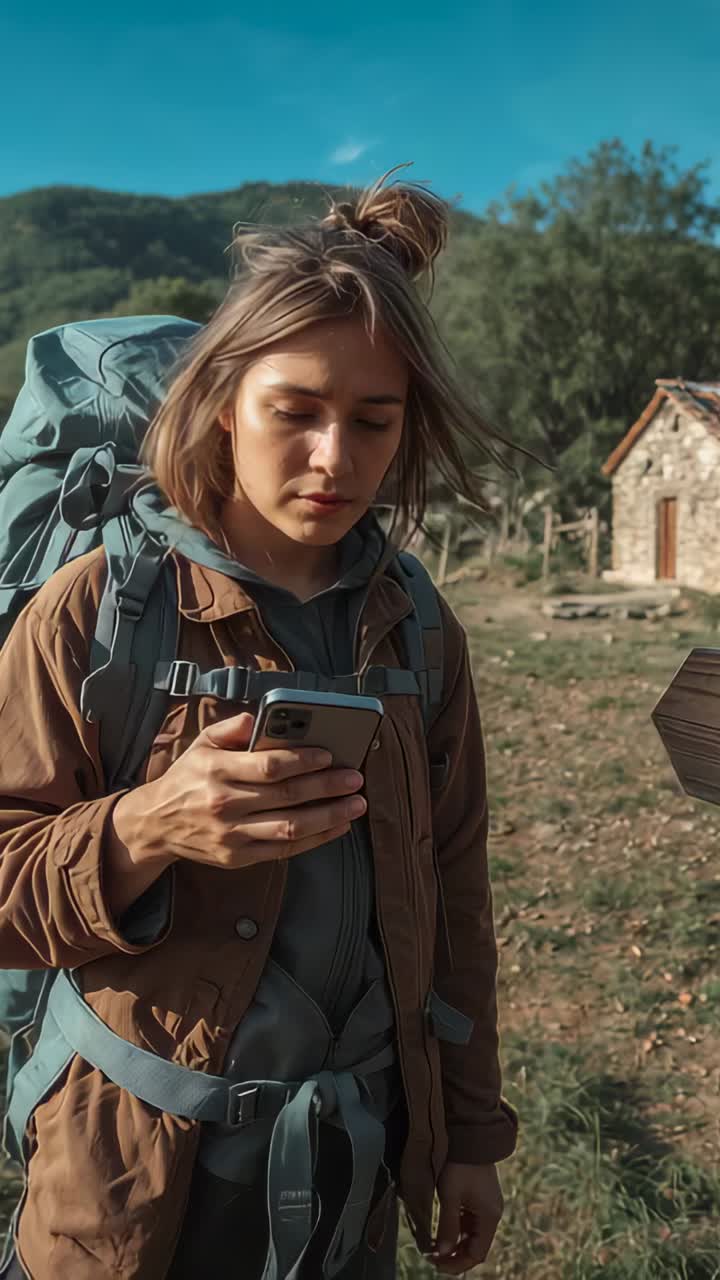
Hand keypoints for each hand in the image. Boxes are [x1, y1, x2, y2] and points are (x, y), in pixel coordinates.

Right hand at [113, 710, 365, 871]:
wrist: (156, 824)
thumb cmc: (188, 778)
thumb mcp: (201, 743)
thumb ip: (231, 727)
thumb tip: (260, 719)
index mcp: (216, 770)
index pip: (268, 766)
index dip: (303, 760)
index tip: (329, 755)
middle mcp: (224, 804)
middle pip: (287, 796)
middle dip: (327, 787)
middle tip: (355, 778)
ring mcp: (232, 834)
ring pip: (291, 828)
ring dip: (329, 816)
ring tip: (355, 805)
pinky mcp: (238, 857)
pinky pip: (284, 850)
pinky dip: (315, 839)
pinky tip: (336, 827)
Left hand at [430, 1162, 503, 1274]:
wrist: (470, 1135)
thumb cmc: (460, 1165)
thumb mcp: (450, 1196)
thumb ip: (447, 1225)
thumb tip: (441, 1253)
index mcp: (490, 1216)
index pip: (477, 1253)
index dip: (457, 1263)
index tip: (436, 1264)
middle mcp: (492, 1213)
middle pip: (476, 1245)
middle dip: (455, 1255)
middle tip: (433, 1257)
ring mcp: (487, 1205)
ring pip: (472, 1234)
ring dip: (456, 1243)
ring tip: (435, 1246)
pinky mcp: (480, 1196)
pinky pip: (470, 1221)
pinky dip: (458, 1229)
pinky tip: (444, 1229)